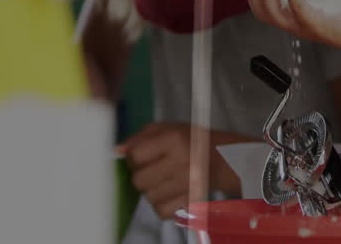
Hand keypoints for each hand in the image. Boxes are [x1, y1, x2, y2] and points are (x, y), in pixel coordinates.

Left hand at [116, 122, 245, 218]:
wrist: (224, 157)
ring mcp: (187, 183)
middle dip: (140, 176)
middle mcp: (181, 161)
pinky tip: (169, 193)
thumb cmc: (190, 140)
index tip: (142, 156)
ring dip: (151, 190)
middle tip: (151, 170)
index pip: (135, 155)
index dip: (133, 157)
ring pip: (148, 197)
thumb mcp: (167, 128)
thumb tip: (117, 151)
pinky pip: (161, 211)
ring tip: (162, 180)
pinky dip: (161, 205)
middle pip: (138, 180)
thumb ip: (140, 137)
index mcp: (174, 139)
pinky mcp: (191, 199)